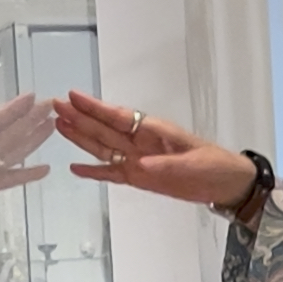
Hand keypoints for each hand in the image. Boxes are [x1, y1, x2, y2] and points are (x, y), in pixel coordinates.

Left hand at [0, 91, 55, 220]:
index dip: (9, 111)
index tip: (30, 97)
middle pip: (7, 132)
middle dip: (28, 119)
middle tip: (52, 105)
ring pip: (13, 151)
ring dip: (32, 139)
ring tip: (52, 125)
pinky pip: (9, 178)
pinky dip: (26, 174)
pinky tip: (44, 169)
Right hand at [54, 92, 262, 210]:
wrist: (227, 185)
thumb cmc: (214, 167)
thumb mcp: (193, 165)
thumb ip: (165, 166)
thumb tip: (140, 166)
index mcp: (154, 132)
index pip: (118, 117)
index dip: (95, 108)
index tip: (73, 96)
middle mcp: (141, 143)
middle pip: (104, 129)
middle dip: (80, 118)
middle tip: (55, 105)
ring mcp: (138, 160)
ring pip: (103, 147)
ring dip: (81, 138)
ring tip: (59, 126)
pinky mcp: (140, 178)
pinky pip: (112, 173)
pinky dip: (94, 170)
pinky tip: (75, 167)